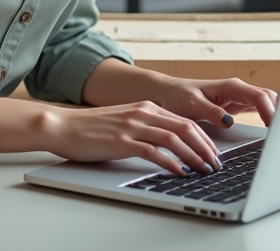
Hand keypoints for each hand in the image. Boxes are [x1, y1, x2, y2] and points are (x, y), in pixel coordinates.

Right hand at [41, 101, 222, 176]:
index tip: (214, 152)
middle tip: (216, 163)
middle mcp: (142, 113)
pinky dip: (171, 162)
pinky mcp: (122, 141)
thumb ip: (145, 127)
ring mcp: (133, 126)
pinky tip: (180, 172)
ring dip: (194, 156)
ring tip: (204, 169)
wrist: (63, 125)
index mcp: (145, 107)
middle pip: (185, 128)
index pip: (184, 121)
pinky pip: (154, 152)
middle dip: (205, 147)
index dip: (204, 137)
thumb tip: (169, 143)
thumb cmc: (91, 127)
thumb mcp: (124, 120)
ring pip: (174, 139)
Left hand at [155, 77, 277, 128]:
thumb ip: (211, 111)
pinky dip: (268, 118)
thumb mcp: (192, 104)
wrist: (168, 93)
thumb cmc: (177, 96)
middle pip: (269, 98)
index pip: (260, 96)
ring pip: (267, 103)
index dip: (271, 111)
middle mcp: (238, 90)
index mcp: (230, 87)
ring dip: (275, 115)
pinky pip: (259, 109)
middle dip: (279, 114)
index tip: (275, 128)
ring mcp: (239, 97)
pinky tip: (270, 131)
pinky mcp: (237, 106)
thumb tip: (229, 121)